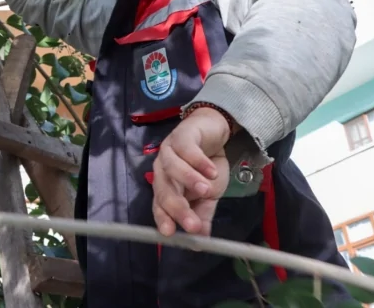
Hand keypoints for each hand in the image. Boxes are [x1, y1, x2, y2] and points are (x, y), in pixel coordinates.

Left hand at [151, 107, 231, 236]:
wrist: (214, 132)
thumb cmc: (207, 167)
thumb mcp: (209, 195)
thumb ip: (203, 214)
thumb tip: (201, 241)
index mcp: (166, 186)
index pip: (159, 205)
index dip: (163, 219)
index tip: (170, 234)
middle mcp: (162, 170)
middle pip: (164, 189)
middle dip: (178, 208)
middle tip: (192, 224)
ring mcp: (169, 151)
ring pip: (172, 168)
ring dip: (189, 181)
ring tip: (206, 190)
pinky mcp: (181, 136)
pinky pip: (187, 149)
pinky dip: (198, 161)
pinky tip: (211, 170)